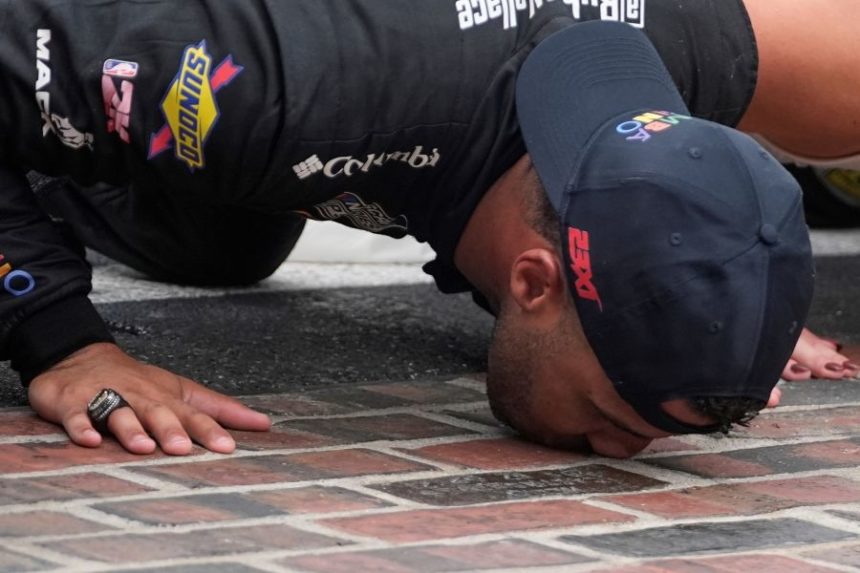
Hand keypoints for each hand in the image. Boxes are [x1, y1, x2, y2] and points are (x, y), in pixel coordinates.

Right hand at [27, 343, 270, 454]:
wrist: (81, 358)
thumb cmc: (140, 382)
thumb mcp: (182, 392)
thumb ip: (221, 410)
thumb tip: (264, 423)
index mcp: (167, 397)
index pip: (193, 414)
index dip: (210, 430)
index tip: (227, 447)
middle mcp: (140, 397)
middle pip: (158, 413)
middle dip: (171, 430)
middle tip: (183, 448)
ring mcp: (105, 398)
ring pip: (120, 414)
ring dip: (131, 430)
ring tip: (143, 446)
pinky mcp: (72, 403)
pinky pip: (76, 416)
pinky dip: (81, 427)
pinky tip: (89, 441)